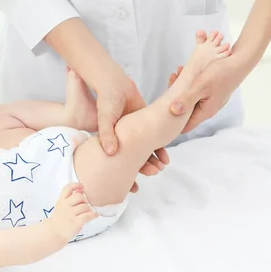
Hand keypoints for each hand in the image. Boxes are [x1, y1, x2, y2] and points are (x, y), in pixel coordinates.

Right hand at [49, 183, 98, 241]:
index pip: (68, 188)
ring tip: (87, 212)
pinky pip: (88, 215)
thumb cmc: (60, 219)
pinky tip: (95, 215)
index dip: (76, 185)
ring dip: (89, 209)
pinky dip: (94, 215)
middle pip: (79, 196)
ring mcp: (70, 214)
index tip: (82, 187)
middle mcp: (65, 206)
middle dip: (84, 200)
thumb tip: (81, 190)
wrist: (55, 233)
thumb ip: (69, 198)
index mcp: (61, 200)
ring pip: (85, 206)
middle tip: (84, 205)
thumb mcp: (61, 206)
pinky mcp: (76, 222)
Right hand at [81, 68, 168, 192]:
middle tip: (156, 172)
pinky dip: (158, 148)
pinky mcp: (142, 124)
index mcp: (113, 141)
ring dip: (153, 159)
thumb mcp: (105, 117)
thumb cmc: (106, 101)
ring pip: (145, 150)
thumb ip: (107, 134)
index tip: (135, 187)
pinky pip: (152, 139)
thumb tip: (111, 152)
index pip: (120, 163)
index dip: (126, 176)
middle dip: (145, 167)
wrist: (113, 83)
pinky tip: (165, 156)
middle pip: (134, 159)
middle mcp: (123, 139)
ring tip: (163, 166)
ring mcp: (134, 132)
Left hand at [168, 53, 244, 132]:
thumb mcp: (201, 86)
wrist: (239, 62)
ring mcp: (209, 102)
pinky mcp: (210, 94)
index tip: (162, 111)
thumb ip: (187, 99)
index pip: (184, 127)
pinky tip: (183, 73)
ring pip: (188, 101)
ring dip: (179, 90)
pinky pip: (194, 93)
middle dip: (173, 101)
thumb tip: (173, 111)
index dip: (172, 124)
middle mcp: (207, 110)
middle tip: (169, 83)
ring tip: (175, 75)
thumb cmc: (222, 74)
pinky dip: (187, 86)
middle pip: (184, 113)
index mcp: (205, 112)